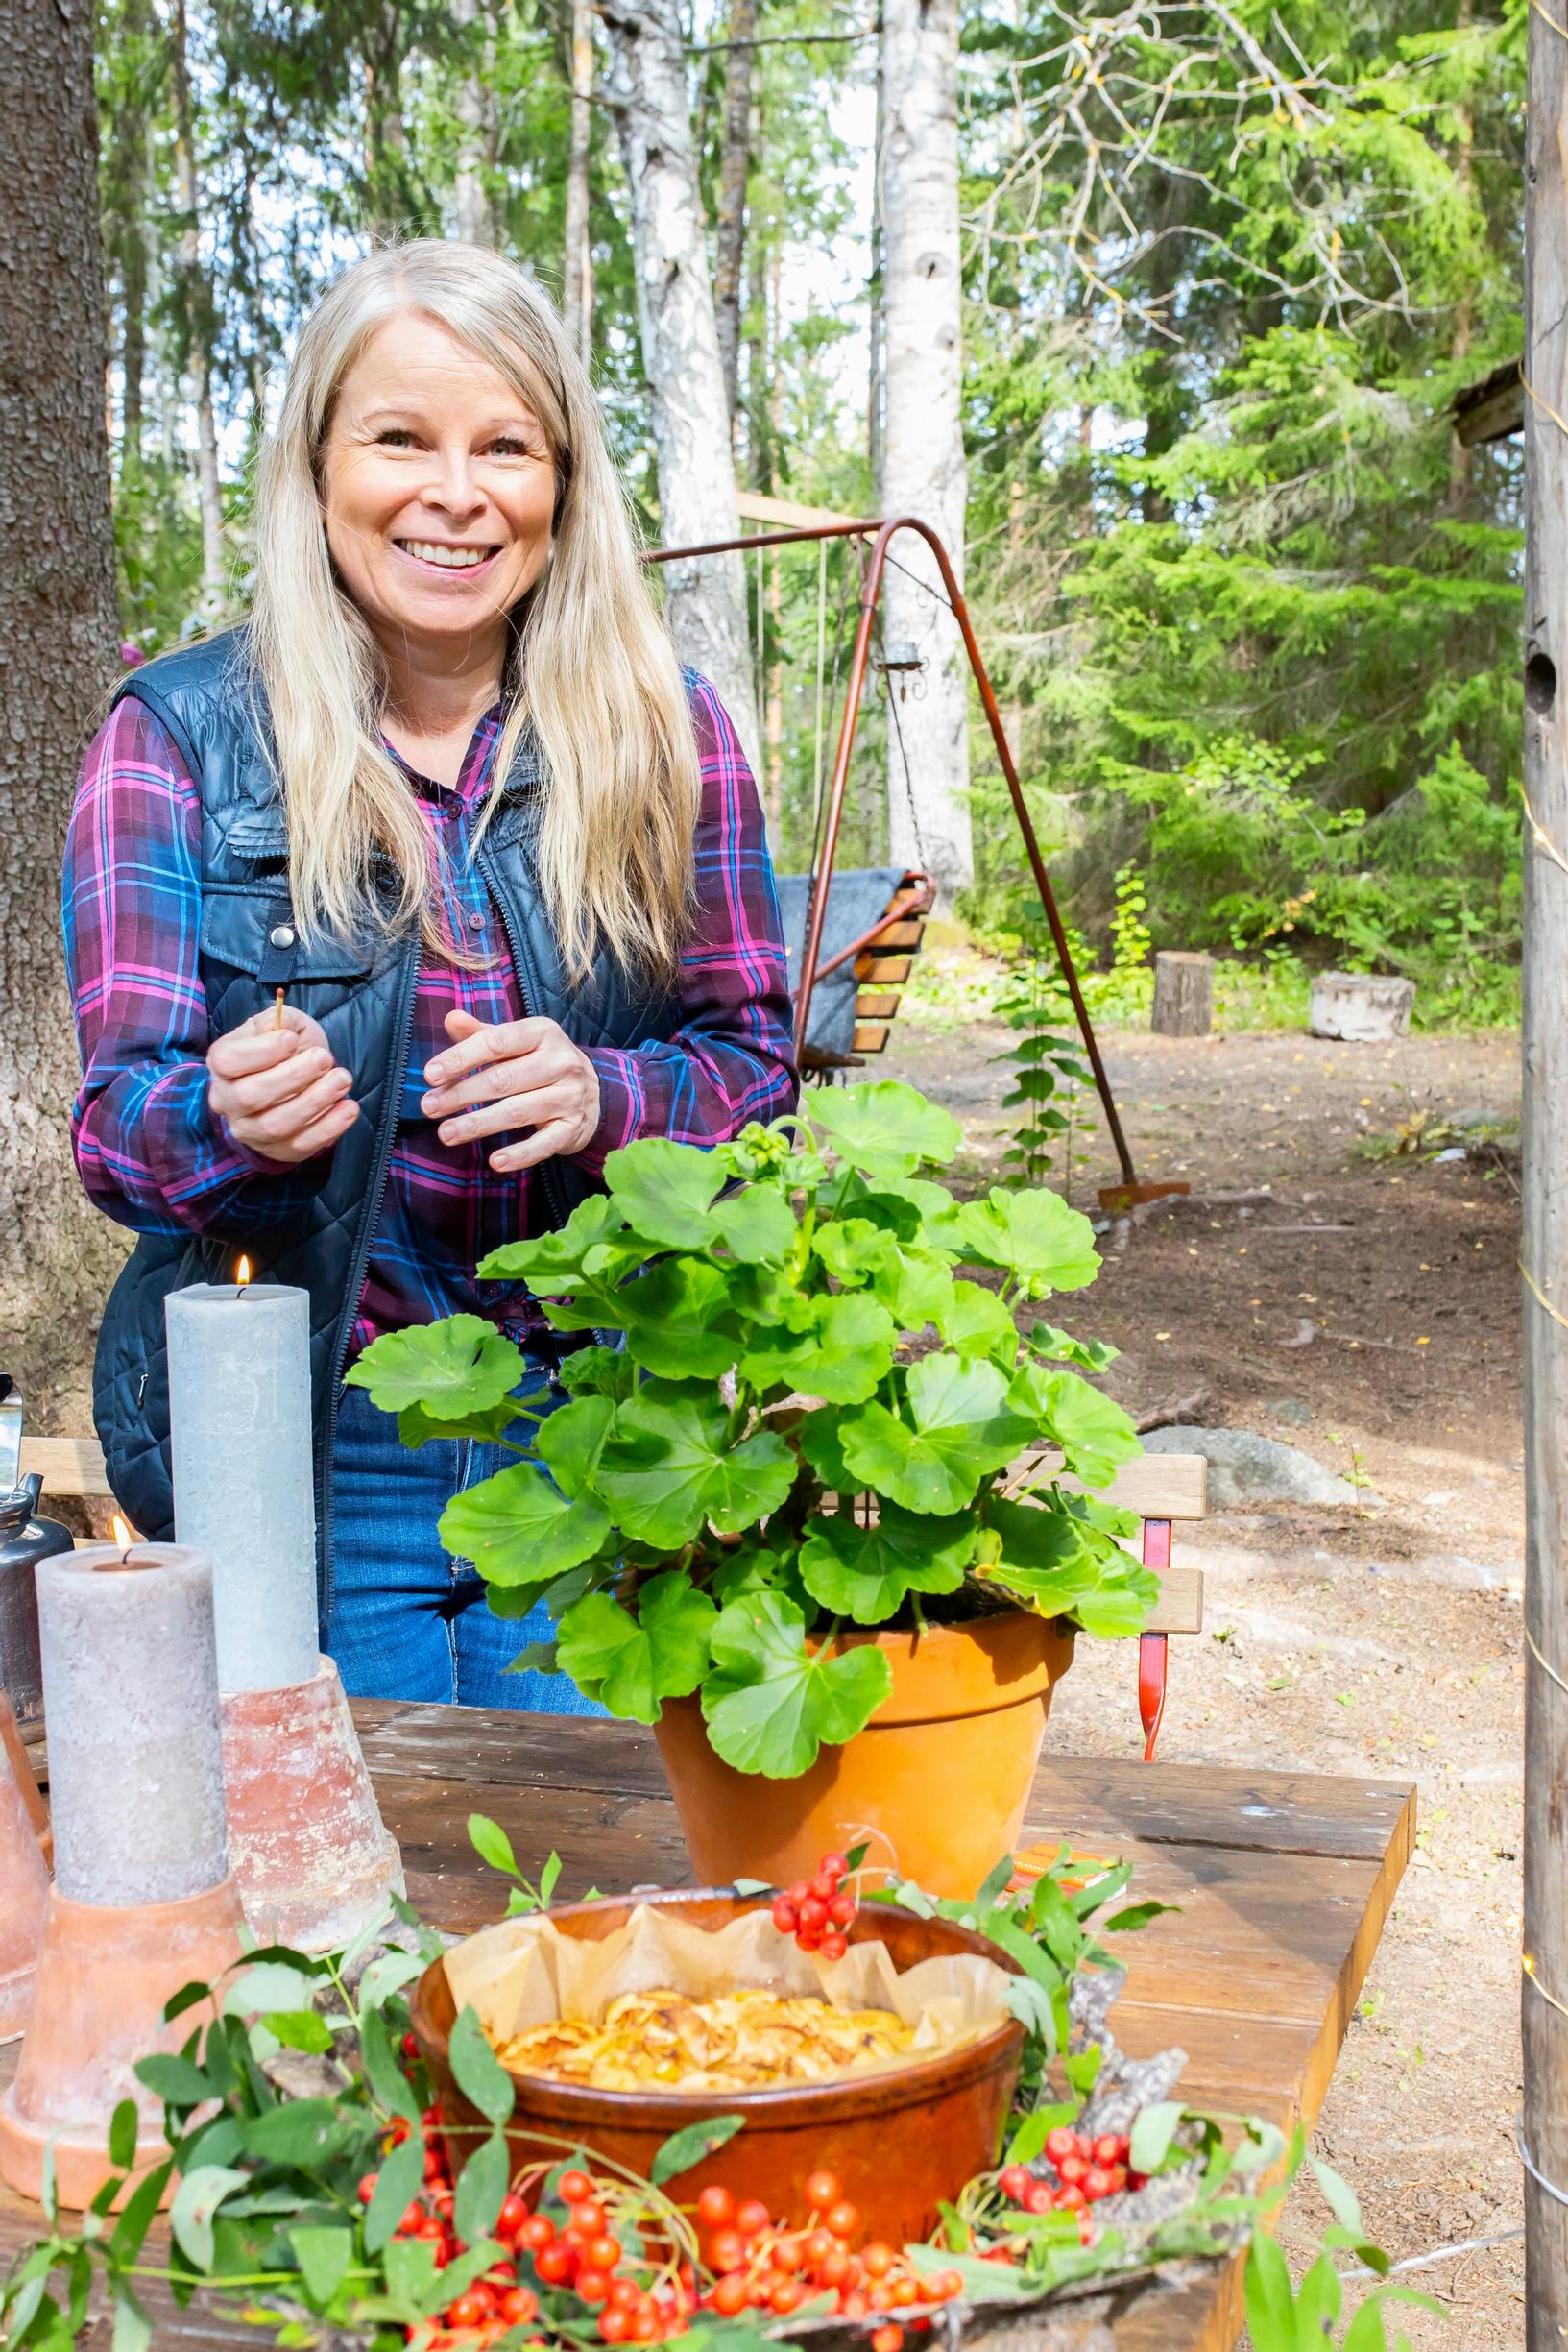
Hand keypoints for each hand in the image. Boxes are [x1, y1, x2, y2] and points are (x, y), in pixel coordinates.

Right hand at [206, 1005, 359, 1166]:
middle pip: (250, 1095)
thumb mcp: (281, 1024)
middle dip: (293, 1076)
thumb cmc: (285, 1048)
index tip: (291, 1039)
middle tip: (324, 1058)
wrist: (294, 1079)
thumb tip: (281, 1028)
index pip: (228, 1061)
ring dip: (314, 1101)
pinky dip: (329, 1128)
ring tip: (342, 1079)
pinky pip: (301, 1145)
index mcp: (222, 1064)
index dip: (261, 1051)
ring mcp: (250, 1130)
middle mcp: (228, 1100)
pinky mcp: (278, 1149)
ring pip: (275, 1125)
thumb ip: (279, 1020)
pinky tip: (348, 1108)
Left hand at [421, 1009, 599, 1171]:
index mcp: (543, 1033)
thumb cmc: (540, 1062)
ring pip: (518, 1112)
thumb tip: (451, 1019)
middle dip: (462, 1094)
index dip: (461, 1058)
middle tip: (429, 1107)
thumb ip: (482, 1033)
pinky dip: (519, 1155)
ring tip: (446, 1133)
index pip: (497, 1042)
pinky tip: (494, 1162)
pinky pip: (543, 1144)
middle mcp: (560, 1061)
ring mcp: (570, 1096)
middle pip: (503, 1079)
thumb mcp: (516, 1042)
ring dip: (479, 1124)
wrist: (593, 1092)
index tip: (430, 1075)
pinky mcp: (573, 1127)